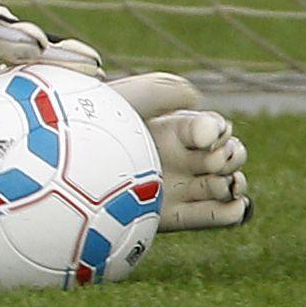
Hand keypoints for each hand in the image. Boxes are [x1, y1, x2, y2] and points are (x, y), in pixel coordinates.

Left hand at [107, 72, 252, 230]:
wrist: (70, 174)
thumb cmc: (95, 129)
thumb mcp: (127, 99)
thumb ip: (165, 90)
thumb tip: (197, 100)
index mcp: (172, 130)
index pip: (212, 128)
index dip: (217, 130)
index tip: (206, 136)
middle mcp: (180, 159)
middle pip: (227, 156)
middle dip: (232, 155)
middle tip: (216, 160)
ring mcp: (180, 188)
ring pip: (226, 185)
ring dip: (235, 183)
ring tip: (226, 183)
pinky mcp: (174, 215)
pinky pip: (214, 216)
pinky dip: (232, 212)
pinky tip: (235, 205)